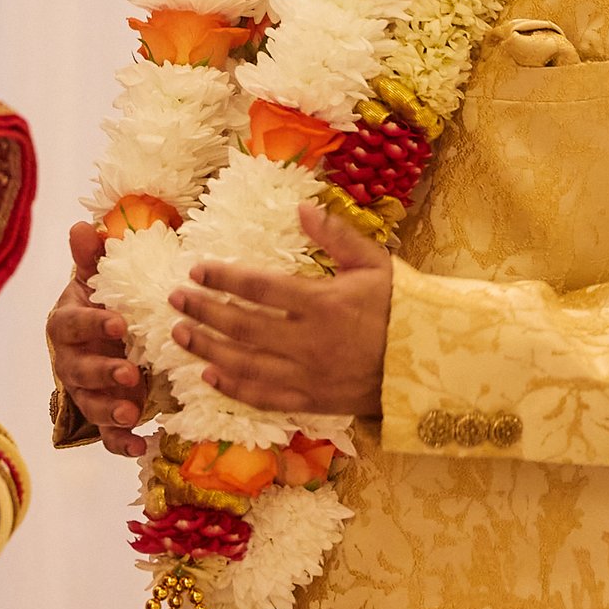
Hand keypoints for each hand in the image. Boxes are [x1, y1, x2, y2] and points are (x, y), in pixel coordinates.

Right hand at [47, 221, 149, 457]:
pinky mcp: (102, 416)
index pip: (71, 325)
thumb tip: (82, 226)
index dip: (92, 325)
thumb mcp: (97, 279)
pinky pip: (107, 435)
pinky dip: (121, 443)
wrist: (102, 338)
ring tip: (132, 411)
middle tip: (130, 370)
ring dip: (109, 410)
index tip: (118, 323)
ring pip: (89, 404)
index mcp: (67, 324)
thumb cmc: (101, 303)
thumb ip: (92, 258)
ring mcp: (85, 391)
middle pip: (78, 370)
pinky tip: (141, 446)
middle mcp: (71, 360)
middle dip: (102, 372)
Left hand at [169, 204, 392, 416]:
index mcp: (322, 303)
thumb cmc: (403, 308)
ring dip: (207, 348)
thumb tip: (302, 207)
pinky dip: (233, 388)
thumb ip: (336, 236)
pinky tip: (209, 375)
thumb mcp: (375, 263)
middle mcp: (308, 341)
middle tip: (175, 300)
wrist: (433, 363)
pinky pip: (264, 397)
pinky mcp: (312, 401)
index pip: (258, 288)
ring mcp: (308, 375)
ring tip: (179, 334)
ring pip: (244, 364)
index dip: (222, 278)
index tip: (196, 270)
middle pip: (241, 326)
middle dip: (203, 311)